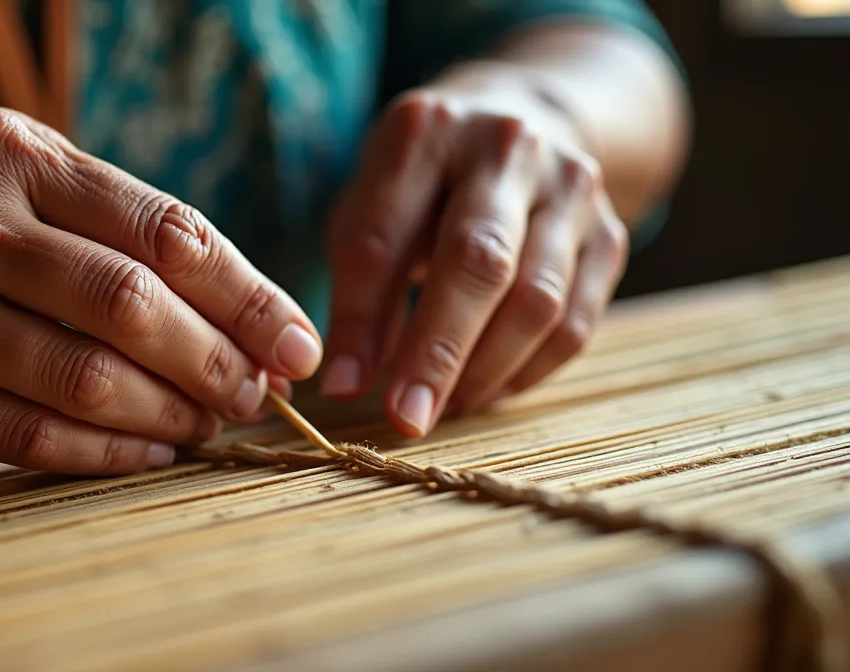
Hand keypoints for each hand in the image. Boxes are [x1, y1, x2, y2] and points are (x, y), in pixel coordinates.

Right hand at [0, 108, 321, 474]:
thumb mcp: (13, 177)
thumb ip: (118, 226)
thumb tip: (248, 318)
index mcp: (8, 154)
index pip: (162, 227)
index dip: (247, 294)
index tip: (296, 343)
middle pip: (129, 304)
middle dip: (216, 360)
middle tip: (256, 394)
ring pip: (83, 376)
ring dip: (169, 412)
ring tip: (211, 422)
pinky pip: (27, 433)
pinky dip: (106, 451)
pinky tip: (151, 452)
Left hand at [321, 90, 629, 436]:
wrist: (520, 123)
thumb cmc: (422, 185)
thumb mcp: (371, 209)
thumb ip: (358, 289)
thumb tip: (349, 385)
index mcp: (426, 131)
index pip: (384, 235)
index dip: (360, 319)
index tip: (344, 387)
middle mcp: (507, 148)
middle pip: (479, 262)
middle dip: (438, 351)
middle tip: (408, 418)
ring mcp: (571, 188)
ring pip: (538, 300)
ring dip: (484, 371)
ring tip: (442, 410)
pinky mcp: (609, 234)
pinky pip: (575, 323)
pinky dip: (526, 371)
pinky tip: (485, 393)